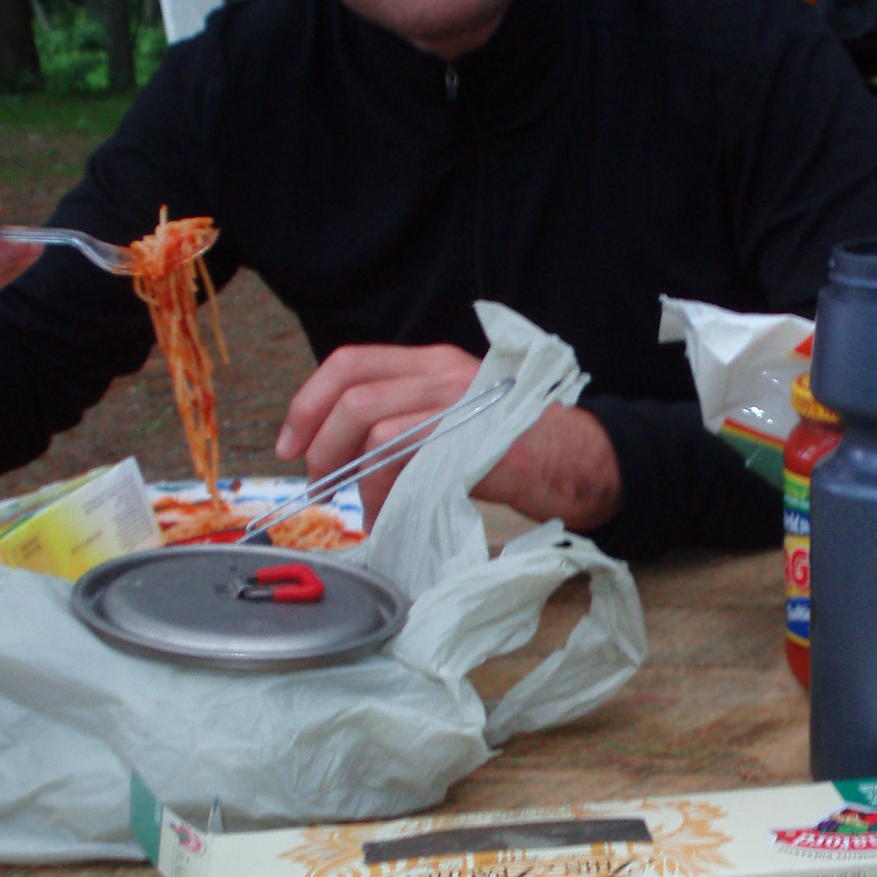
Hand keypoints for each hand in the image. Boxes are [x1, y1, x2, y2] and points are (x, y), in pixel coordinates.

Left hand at [276, 342, 622, 530]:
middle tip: (318, 484)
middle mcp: (443, 372)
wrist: (586, 463)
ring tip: (354, 506)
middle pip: (352, 394)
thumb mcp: (459, 418)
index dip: (309, 401)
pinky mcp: (471, 441)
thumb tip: (350, 456)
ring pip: (372, 424)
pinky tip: (386, 514)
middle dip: (319, 444)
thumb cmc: (522, 449)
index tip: (290, 443)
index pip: (351, 362)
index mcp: (434, 362)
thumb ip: (410, 420)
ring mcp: (458, 404)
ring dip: (349, 472)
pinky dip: (381, 490)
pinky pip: (405, 458)